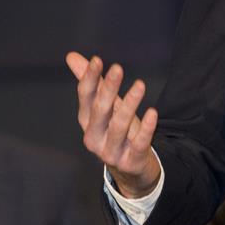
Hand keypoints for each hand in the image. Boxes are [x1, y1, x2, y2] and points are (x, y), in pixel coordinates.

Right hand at [66, 52, 161, 197]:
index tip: (98, 60)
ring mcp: (111, 151)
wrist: (130, 168)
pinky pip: (139, 144)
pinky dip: (146, 129)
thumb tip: (72, 56)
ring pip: (119, 127)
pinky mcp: (130, 161)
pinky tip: (153, 112)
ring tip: (140, 85)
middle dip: (108, 89)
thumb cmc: (116, 130)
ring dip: (129, 105)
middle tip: (118, 68)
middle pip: (100, 111)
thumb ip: (91, 83)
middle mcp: (94, 137)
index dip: (90, 79)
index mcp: (86, 121)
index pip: (85, 98)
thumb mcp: (105, 107)